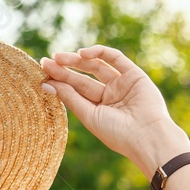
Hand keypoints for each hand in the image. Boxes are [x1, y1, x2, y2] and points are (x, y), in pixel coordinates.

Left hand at [39, 45, 189, 178]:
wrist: (147, 136)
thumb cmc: (117, 133)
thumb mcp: (89, 115)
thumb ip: (70, 98)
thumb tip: (46, 84)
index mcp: (99, 110)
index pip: (75, 92)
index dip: (59, 82)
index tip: (42, 73)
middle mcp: (110, 96)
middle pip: (83, 79)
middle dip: (64, 69)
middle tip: (46, 62)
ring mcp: (122, 84)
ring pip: (96, 67)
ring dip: (77, 60)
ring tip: (58, 57)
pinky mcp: (134, 74)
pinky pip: (115, 58)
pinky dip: (99, 53)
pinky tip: (82, 54)